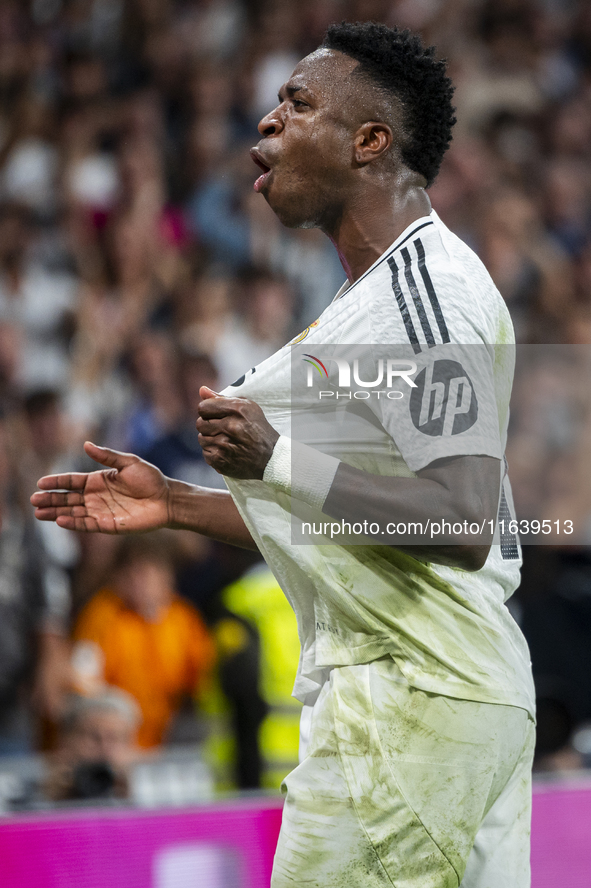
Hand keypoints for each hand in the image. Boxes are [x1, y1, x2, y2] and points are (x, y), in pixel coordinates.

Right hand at [30, 442, 171, 532]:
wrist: (167, 499)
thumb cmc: (150, 479)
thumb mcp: (129, 462)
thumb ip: (107, 456)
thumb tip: (85, 444)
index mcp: (98, 480)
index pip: (72, 481)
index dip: (56, 482)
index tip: (40, 482)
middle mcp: (96, 496)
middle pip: (67, 498)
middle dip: (50, 499)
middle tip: (33, 500)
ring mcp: (101, 511)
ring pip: (73, 512)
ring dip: (56, 512)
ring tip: (39, 513)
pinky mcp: (108, 525)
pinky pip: (86, 524)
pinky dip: (73, 523)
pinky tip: (60, 520)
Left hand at [197, 387, 278, 479]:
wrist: (270, 457)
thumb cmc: (258, 429)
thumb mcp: (247, 407)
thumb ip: (222, 398)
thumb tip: (202, 389)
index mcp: (237, 410)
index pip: (203, 407)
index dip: (208, 411)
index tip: (215, 415)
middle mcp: (230, 427)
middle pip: (200, 423)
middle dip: (209, 425)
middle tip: (222, 429)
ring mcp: (224, 446)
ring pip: (201, 438)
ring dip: (211, 439)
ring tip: (226, 441)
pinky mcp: (220, 461)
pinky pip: (205, 453)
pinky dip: (214, 452)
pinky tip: (227, 451)